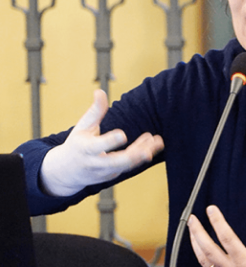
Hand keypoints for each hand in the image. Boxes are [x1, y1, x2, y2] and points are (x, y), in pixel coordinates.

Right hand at [40, 89, 163, 196]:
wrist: (67, 171)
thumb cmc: (77, 144)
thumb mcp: (82, 127)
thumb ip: (95, 111)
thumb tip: (100, 91)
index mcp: (85, 149)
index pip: (97, 146)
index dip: (110, 141)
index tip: (123, 134)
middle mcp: (95, 163)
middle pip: (115, 162)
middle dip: (133, 156)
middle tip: (147, 150)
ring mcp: (104, 172)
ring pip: (126, 165)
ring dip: (143, 153)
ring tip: (158, 140)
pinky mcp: (113, 175)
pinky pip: (129, 165)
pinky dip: (141, 155)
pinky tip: (152, 144)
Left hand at [188, 205, 245, 266]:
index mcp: (245, 262)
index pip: (226, 238)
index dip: (217, 221)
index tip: (211, 209)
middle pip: (208, 249)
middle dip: (198, 232)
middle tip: (192, 218)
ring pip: (203, 259)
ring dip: (195, 242)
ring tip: (192, 228)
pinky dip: (200, 254)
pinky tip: (199, 243)